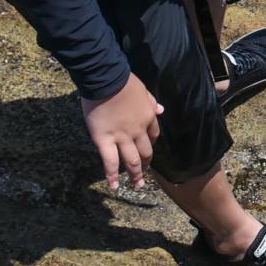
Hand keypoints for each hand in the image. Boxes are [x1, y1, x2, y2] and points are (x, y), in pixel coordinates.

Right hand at [81, 73, 163, 190]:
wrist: (107, 80)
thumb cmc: (123, 81)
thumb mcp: (143, 90)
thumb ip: (151, 102)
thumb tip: (161, 110)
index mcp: (148, 117)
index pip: (153, 136)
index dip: (150, 145)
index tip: (148, 152)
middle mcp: (137, 131)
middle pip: (145, 152)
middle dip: (146, 165)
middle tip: (144, 176)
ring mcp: (121, 137)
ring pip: (131, 160)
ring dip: (135, 175)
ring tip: (137, 186)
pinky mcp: (104, 140)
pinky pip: (110, 161)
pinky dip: (112, 175)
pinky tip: (114, 186)